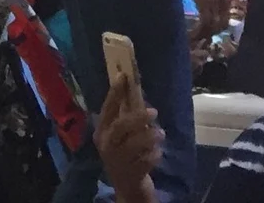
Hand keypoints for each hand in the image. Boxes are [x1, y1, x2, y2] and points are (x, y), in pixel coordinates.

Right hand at [96, 81, 162, 202]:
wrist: (127, 187)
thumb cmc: (125, 155)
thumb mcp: (120, 136)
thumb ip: (124, 116)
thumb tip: (131, 88)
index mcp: (102, 131)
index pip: (107, 108)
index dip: (115, 92)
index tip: (124, 76)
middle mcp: (107, 144)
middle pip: (121, 126)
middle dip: (138, 117)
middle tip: (154, 111)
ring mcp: (118, 160)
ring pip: (134, 144)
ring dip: (150, 136)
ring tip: (161, 133)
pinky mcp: (131, 174)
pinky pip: (146, 160)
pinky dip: (154, 154)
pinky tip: (157, 153)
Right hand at [179, 0, 232, 38]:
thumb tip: (207, 7)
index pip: (226, 20)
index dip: (217, 30)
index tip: (207, 36)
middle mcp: (224, 1)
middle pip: (221, 25)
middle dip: (210, 35)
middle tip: (199, 39)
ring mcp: (215, 1)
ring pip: (213, 26)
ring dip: (203, 35)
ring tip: (193, 39)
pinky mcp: (204, 1)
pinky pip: (204, 22)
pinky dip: (198, 31)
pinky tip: (191, 34)